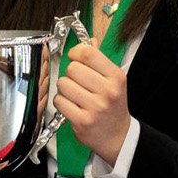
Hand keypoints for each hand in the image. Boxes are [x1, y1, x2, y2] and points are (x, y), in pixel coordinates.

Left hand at [54, 43, 130, 163]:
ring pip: (63, 84)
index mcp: (116, 77)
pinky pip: (59, 101)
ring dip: (65, 89)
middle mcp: (107, 91)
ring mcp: (95, 107)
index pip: (88, 53)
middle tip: (78, 83)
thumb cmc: (113, 106)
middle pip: (72, 68)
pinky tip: (72, 106)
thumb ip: (99, 60)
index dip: (76, 53)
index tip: (75, 58)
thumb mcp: (113, 81)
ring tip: (75, 96)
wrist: (118, 136)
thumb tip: (89, 40)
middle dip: (71, 74)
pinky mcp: (82, 121)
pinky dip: (62, 103)